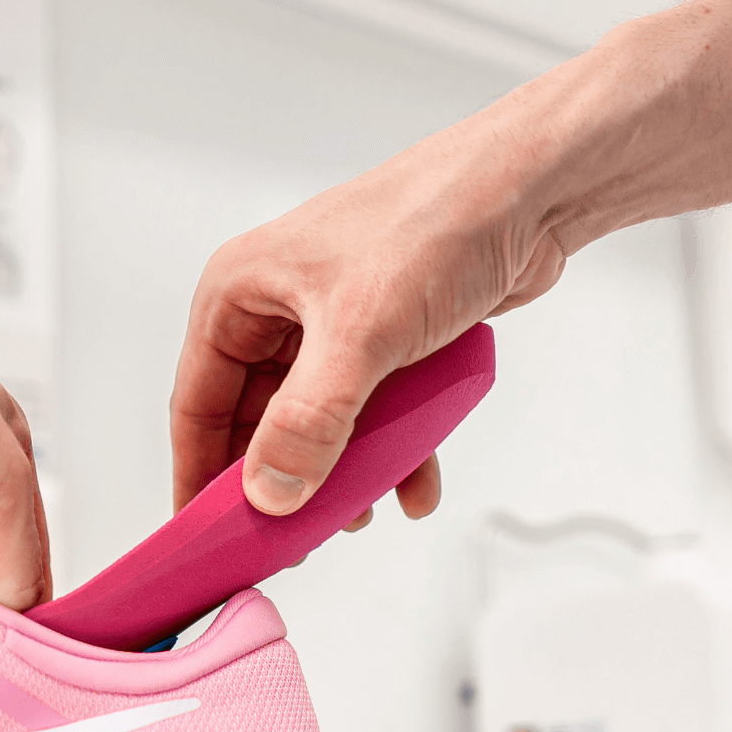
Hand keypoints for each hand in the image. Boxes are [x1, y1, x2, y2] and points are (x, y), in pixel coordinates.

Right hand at [170, 128, 552, 521]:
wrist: (535, 189)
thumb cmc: (437, 223)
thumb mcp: (360, 334)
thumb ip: (309, 423)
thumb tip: (270, 494)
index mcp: (240, 292)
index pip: (197, 404)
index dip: (199, 476)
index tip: (208, 539)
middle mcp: (277, 307)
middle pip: (257, 421)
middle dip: (281, 482)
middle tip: (293, 542)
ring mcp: (333, 323)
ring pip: (318, 422)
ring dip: (342, 473)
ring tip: (363, 513)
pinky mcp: (385, 336)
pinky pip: (372, 411)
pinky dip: (392, 449)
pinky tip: (416, 483)